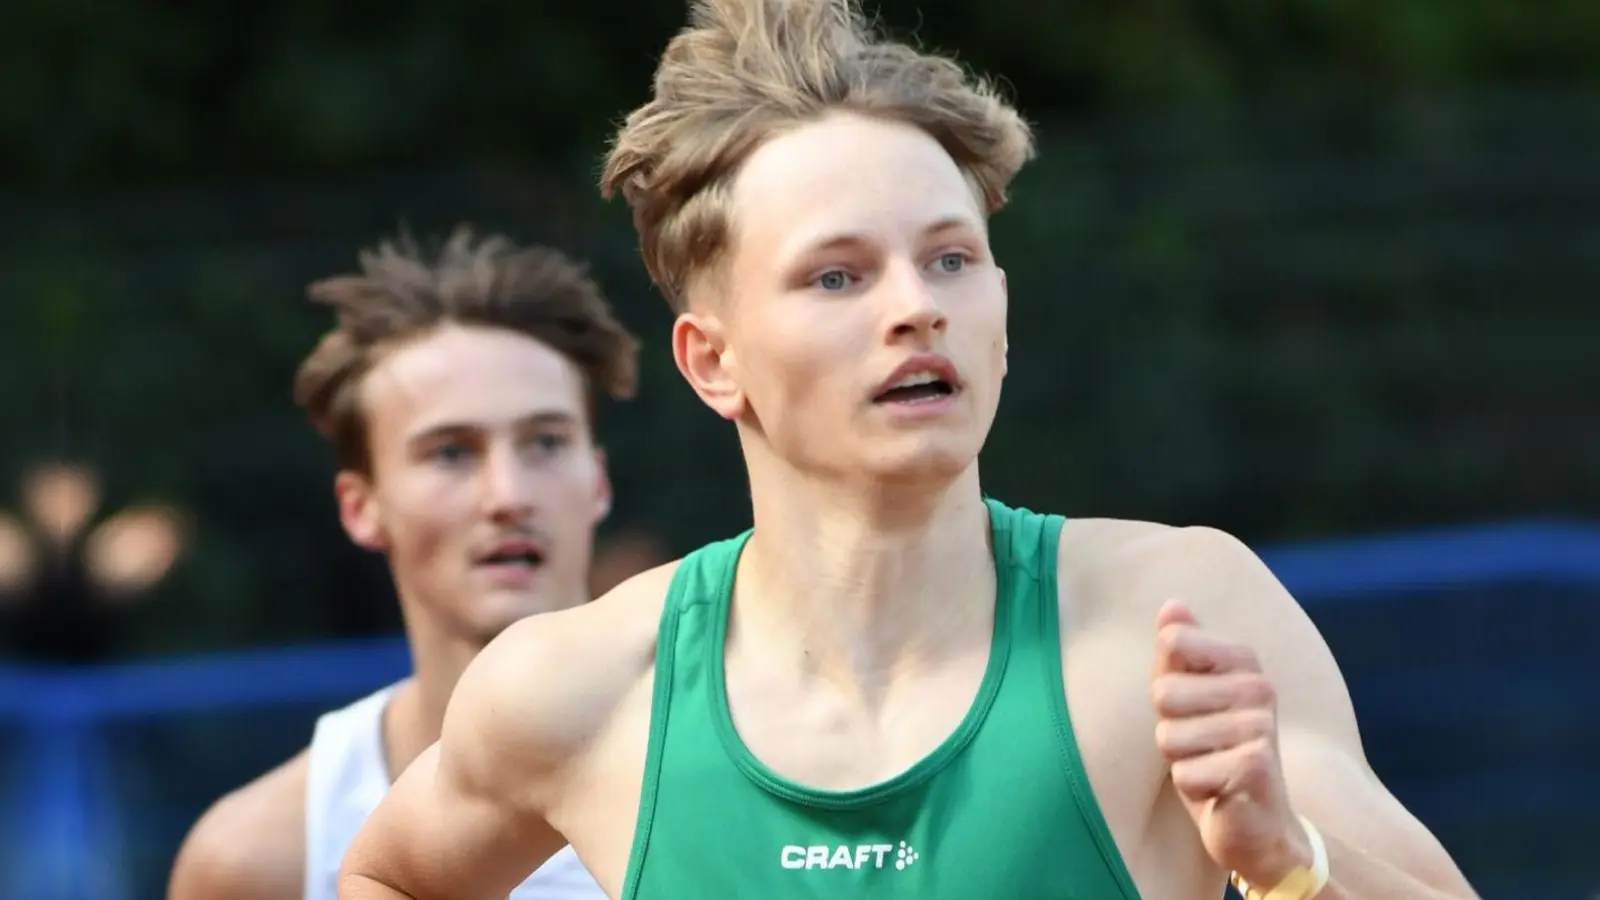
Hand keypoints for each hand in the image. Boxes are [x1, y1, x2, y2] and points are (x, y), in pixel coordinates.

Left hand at [1150, 599, 1312, 886]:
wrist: (1257, 824)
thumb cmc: (1215, 753)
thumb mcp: (1188, 698)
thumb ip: (1179, 651)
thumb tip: (1172, 604)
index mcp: (1243, 661)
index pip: (1172, 642)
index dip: (1164, 682)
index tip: (1191, 704)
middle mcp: (1259, 687)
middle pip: (1163, 692)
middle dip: (1169, 728)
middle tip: (1201, 746)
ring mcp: (1262, 726)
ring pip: (1169, 737)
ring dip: (1181, 761)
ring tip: (1211, 768)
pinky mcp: (1258, 766)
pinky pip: (1184, 773)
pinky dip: (1193, 787)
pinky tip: (1221, 792)